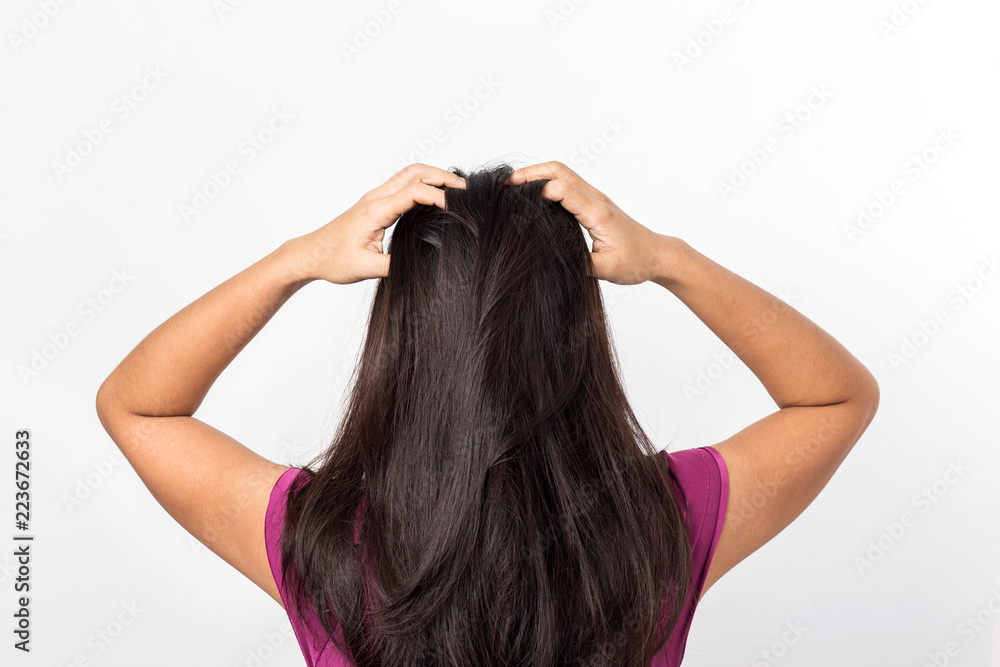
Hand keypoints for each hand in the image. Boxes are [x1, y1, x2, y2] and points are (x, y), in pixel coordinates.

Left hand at [289, 163, 465, 284]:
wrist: (311, 254)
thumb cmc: (334, 259)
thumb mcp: (367, 269)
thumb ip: (396, 264)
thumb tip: (424, 263)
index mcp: (376, 211)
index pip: (414, 192)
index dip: (439, 197)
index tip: (456, 209)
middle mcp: (376, 198)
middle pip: (415, 172)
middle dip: (442, 176)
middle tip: (465, 188)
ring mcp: (375, 198)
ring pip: (409, 174)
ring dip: (433, 175)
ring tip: (456, 188)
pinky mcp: (375, 203)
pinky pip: (403, 183)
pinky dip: (423, 182)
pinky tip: (434, 194)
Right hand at [506, 161, 664, 284]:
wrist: (657, 254)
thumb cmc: (635, 261)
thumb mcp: (606, 270)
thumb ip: (579, 263)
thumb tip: (549, 259)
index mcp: (597, 213)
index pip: (563, 190)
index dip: (538, 192)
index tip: (519, 204)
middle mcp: (595, 199)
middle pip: (559, 170)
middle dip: (530, 173)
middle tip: (506, 184)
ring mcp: (594, 198)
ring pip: (562, 173)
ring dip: (537, 174)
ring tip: (513, 187)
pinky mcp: (593, 202)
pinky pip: (567, 183)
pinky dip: (547, 182)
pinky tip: (534, 195)